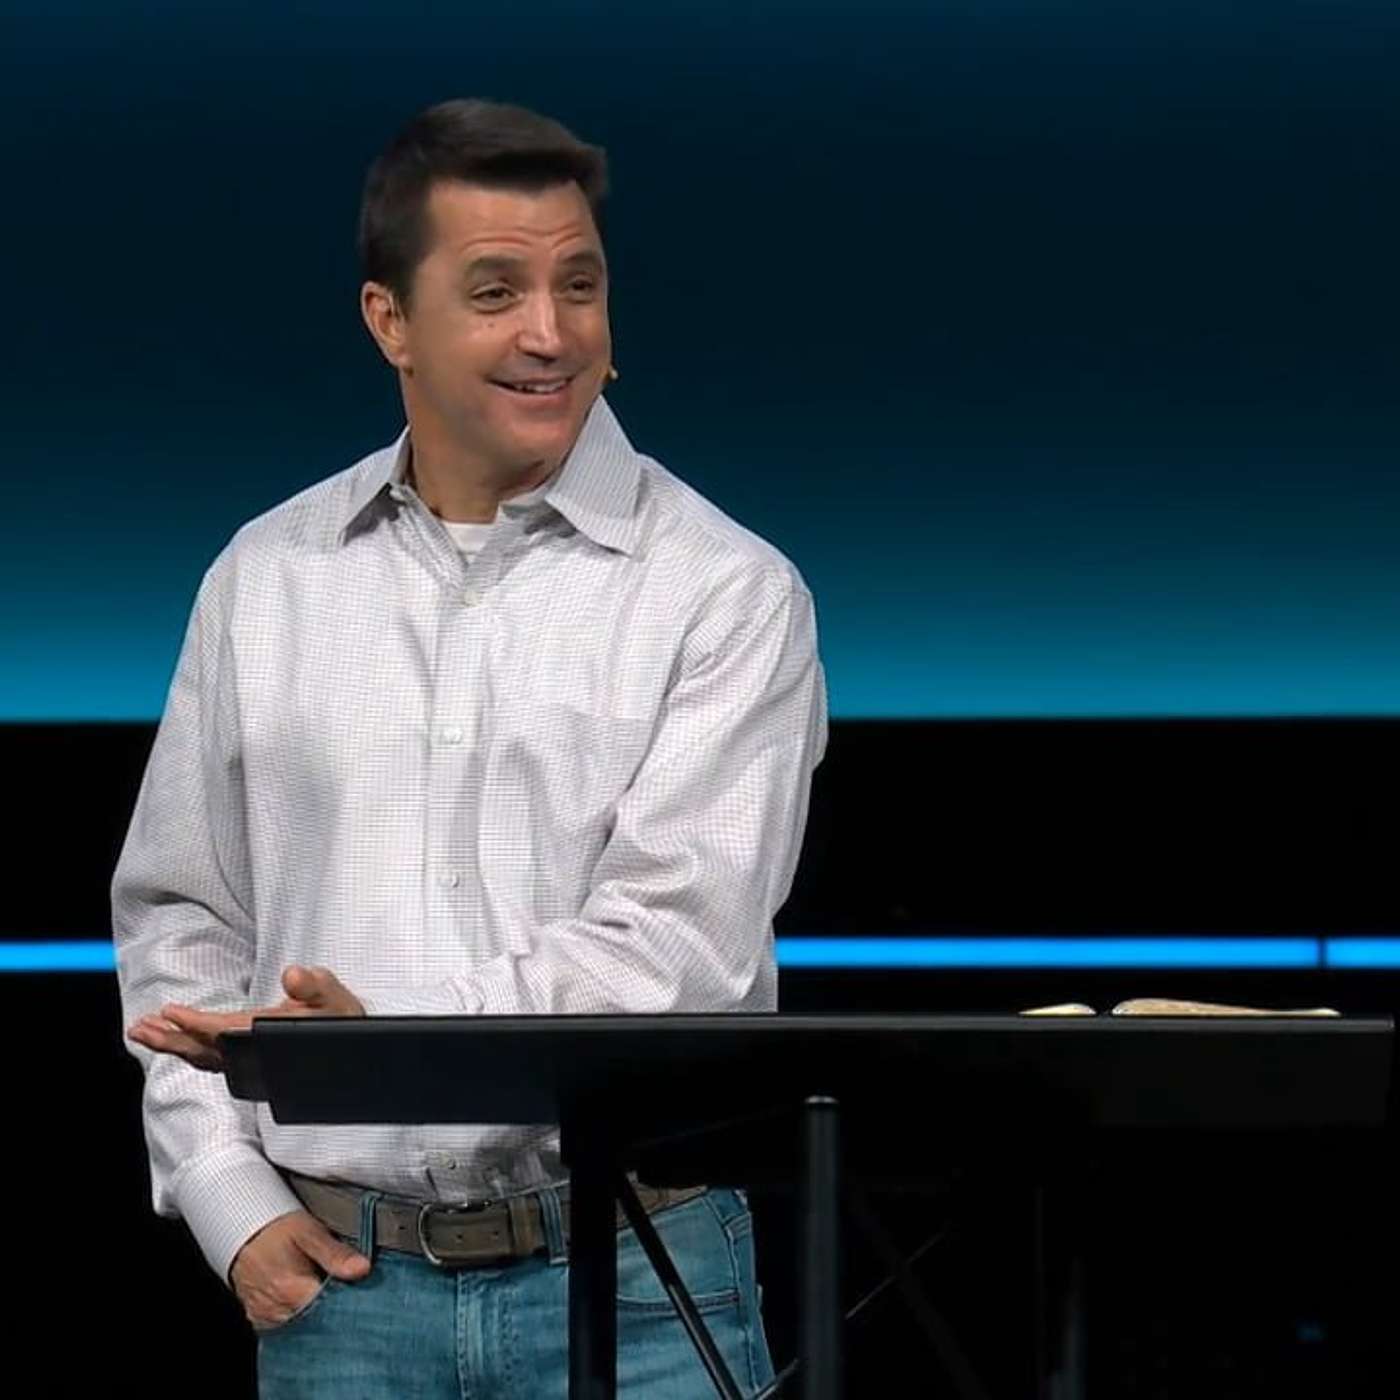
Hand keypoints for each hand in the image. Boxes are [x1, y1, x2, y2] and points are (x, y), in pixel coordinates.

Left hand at [126, 964, 364, 1071]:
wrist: (351, 1055)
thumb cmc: (340, 1018)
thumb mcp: (334, 996)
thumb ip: (315, 985)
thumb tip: (293, 975)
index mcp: (268, 1036)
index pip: (223, 1032)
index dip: (194, 1023)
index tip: (169, 1011)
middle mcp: (254, 1053)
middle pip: (202, 1051)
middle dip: (169, 1039)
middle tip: (139, 1028)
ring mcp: (249, 1060)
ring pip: (202, 1057)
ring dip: (172, 1045)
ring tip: (144, 1030)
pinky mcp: (249, 1060)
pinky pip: (210, 1059)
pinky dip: (188, 1049)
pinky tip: (176, 1041)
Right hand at [230, 1209, 370, 1330]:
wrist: (241, 1231)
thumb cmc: (276, 1230)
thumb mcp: (309, 1232)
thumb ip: (335, 1254)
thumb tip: (363, 1269)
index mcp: (291, 1290)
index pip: (329, 1313)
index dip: (349, 1308)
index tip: (362, 1299)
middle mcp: (276, 1310)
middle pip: (316, 1325)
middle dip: (334, 1315)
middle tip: (348, 1299)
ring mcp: (265, 1318)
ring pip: (300, 1330)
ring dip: (316, 1319)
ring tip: (327, 1300)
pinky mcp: (260, 1320)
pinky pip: (285, 1330)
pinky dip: (299, 1321)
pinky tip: (307, 1307)